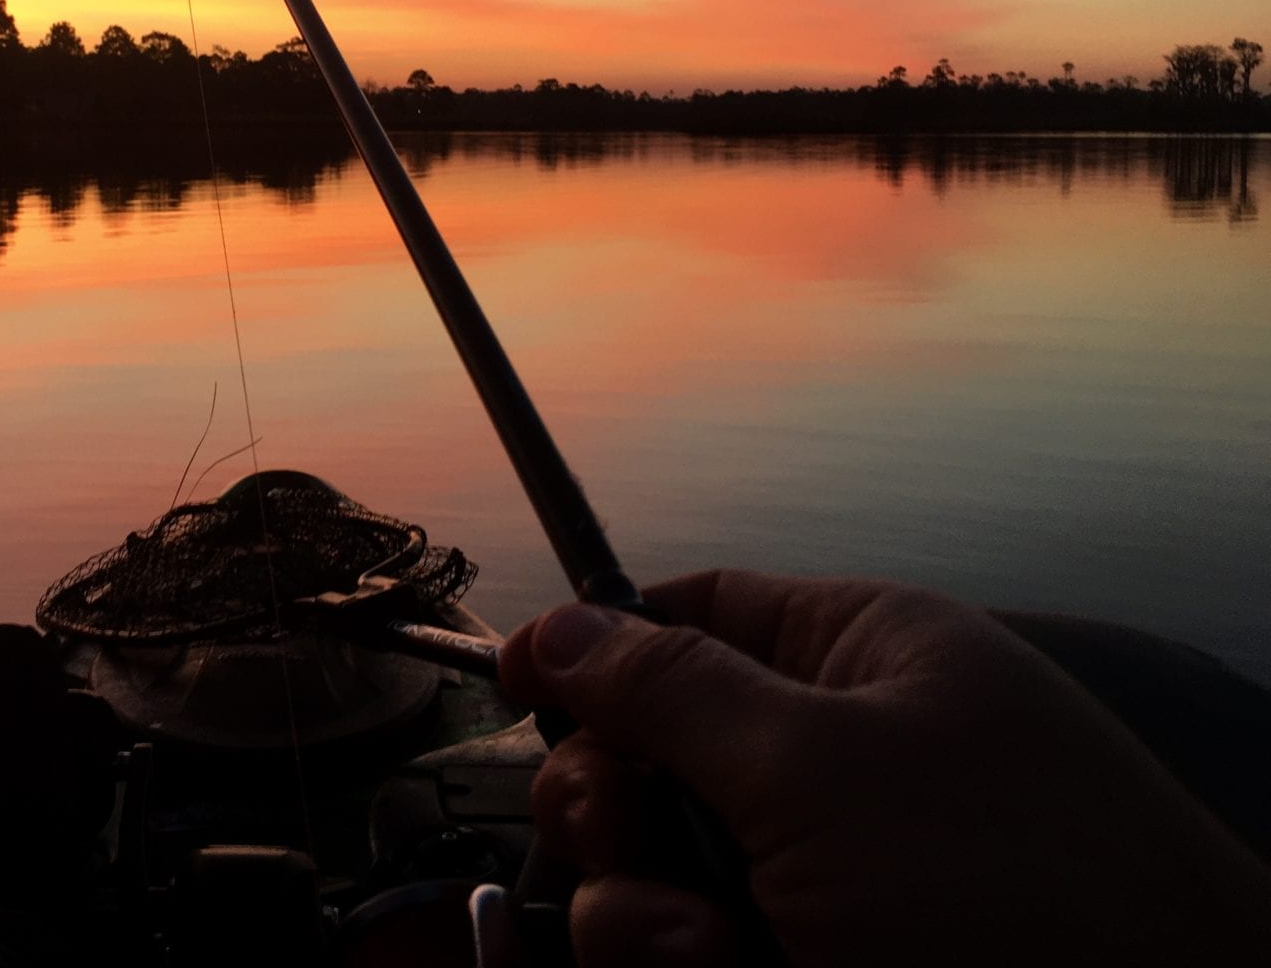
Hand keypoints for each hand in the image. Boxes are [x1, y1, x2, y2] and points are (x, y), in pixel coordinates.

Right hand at [498, 571, 1270, 965]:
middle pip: (646, 753)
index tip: (515, 689)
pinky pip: (693, 952)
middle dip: (610, 802)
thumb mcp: (822, 765)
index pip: (687, 616)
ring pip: (655, 873)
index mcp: (855, 658)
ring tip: (711, 951)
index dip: (592, 647)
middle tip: (625, 836)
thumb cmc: (1032, 893)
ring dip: (643, 914)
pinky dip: (682, 967)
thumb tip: (562, 626)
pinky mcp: (815, 963)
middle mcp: (834, 762)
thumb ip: (670, 689)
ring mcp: (828, 877)